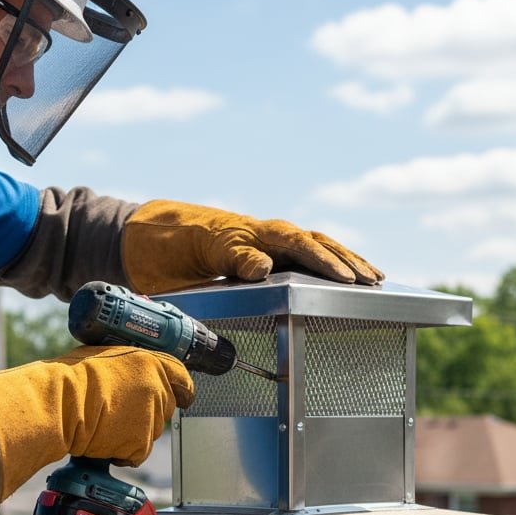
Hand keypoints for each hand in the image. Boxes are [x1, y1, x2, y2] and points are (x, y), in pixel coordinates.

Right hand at [54, 345, 193, 464]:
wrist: (61, 402)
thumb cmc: (71, 378)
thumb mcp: (105, 356)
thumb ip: (128, 366)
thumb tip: (128, 375)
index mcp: (149, 362)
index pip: (180, 376)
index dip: (183, 389)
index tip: (185, 396)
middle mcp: (156, 388)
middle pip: (164, 408)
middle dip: (146, 414)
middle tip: (119, 414)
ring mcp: (151, 416)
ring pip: (150, 432)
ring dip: (132, 433)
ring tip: (104, 424)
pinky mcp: (141, 442)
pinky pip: (137, 453)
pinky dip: (123, 453)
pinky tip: (103, 441)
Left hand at [122, 199, 383, 293]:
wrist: (141, 234)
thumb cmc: (160, 252)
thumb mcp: (183, 261)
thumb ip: (226, 260)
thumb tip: (265, 266)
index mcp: (239, 235)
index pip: (287, 244)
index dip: (318, 262)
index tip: (342, 279)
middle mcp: (257, 233)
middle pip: (310, 241)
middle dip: (342, 262)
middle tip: (369, 281)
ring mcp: (262, 239)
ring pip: (313, 244)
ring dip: (344, 260)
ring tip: (374, 277)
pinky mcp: (263, 247)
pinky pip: (303, 251)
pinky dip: (330, 261)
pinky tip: (350, 275)